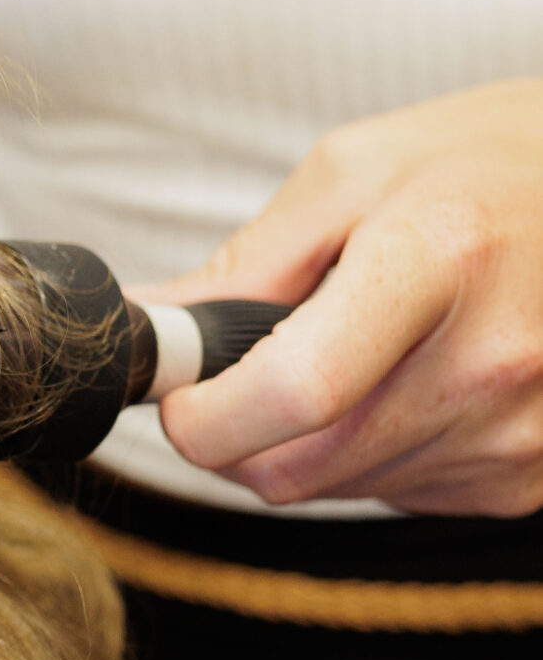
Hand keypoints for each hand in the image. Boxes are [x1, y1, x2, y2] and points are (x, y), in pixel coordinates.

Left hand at [152, 80, 542, 515]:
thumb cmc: (480, 165)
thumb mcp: (354, 170)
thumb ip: (246, 262)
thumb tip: (154, 325)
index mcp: (439, 259)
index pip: (295, 391)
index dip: (208, 417)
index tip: (180, 400)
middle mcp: (492, 358)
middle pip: (301, 466)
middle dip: (238, 437)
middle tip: (246, 373)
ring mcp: (523, 428)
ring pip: (340, 488)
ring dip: (312, 442)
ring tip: (361, 353)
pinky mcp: (535, 476)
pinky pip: (402, 495)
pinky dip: (375, 454)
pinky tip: (412, 381)